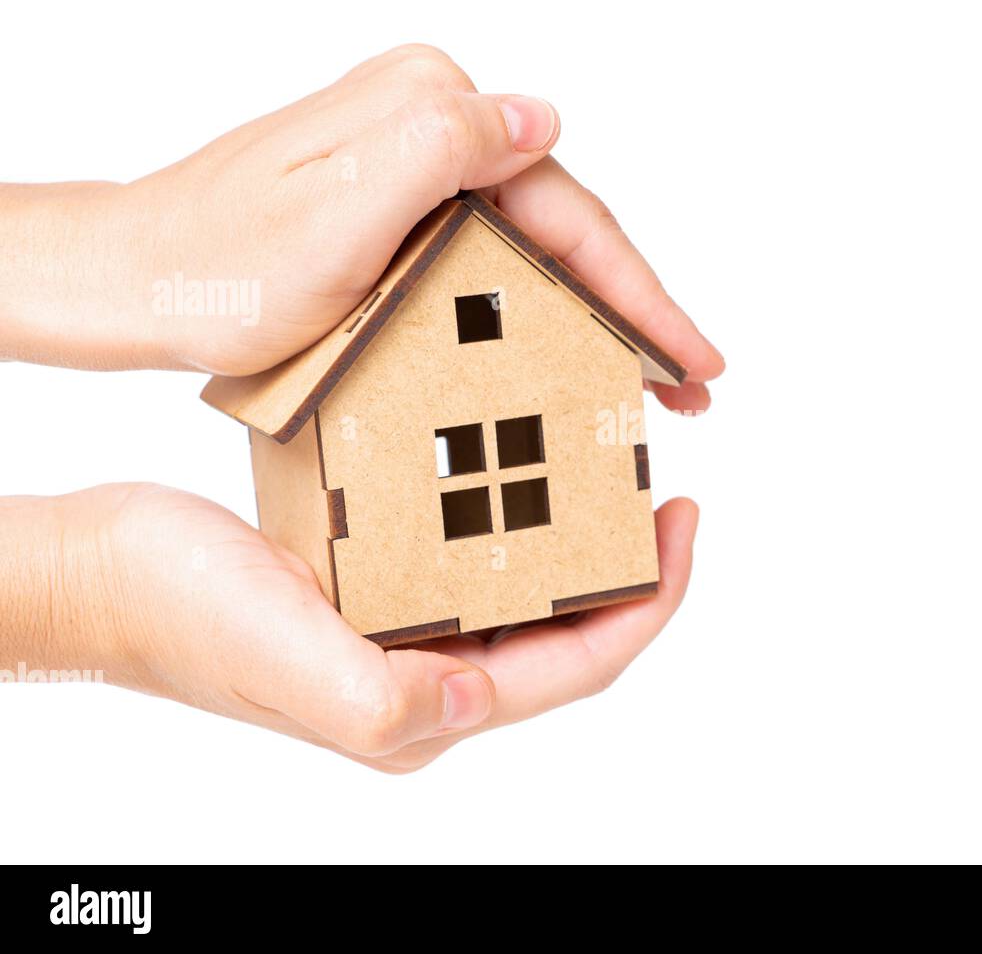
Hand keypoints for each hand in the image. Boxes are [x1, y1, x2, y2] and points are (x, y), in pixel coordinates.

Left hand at [0, 44, 722, 411]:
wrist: (136, 282)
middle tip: (691, 379)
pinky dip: (538, 301)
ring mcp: (413, 157)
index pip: (568, 211)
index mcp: (427, 110)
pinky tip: (564, 341)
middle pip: (562, 224)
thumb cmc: (220, 269)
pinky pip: (493, 251)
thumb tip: (539, 117)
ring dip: (594, 311)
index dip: (642, 294)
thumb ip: (438, 149)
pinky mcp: (398, 197)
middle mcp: (427, 119)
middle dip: (634, 307)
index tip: (694, 356)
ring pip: (534, 242)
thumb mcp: (334, 216)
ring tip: (647, 373)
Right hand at [0, 483, 697, 771]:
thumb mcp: (286, 657)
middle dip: (627, 571)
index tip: (684, 522)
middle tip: (657, 490)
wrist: (100, 574)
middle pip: (565, 635)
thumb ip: (388, 698)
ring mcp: (402, 636)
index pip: (576, 667)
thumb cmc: (178, 618)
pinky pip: (471, 560)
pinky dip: (510, 520)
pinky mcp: (376, 592)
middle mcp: (425, 681)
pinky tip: (517, 469)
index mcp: (424, 710)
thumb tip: (480, 692)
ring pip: (523, 595)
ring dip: (576, 542)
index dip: (649, 602)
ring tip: (607, 475)